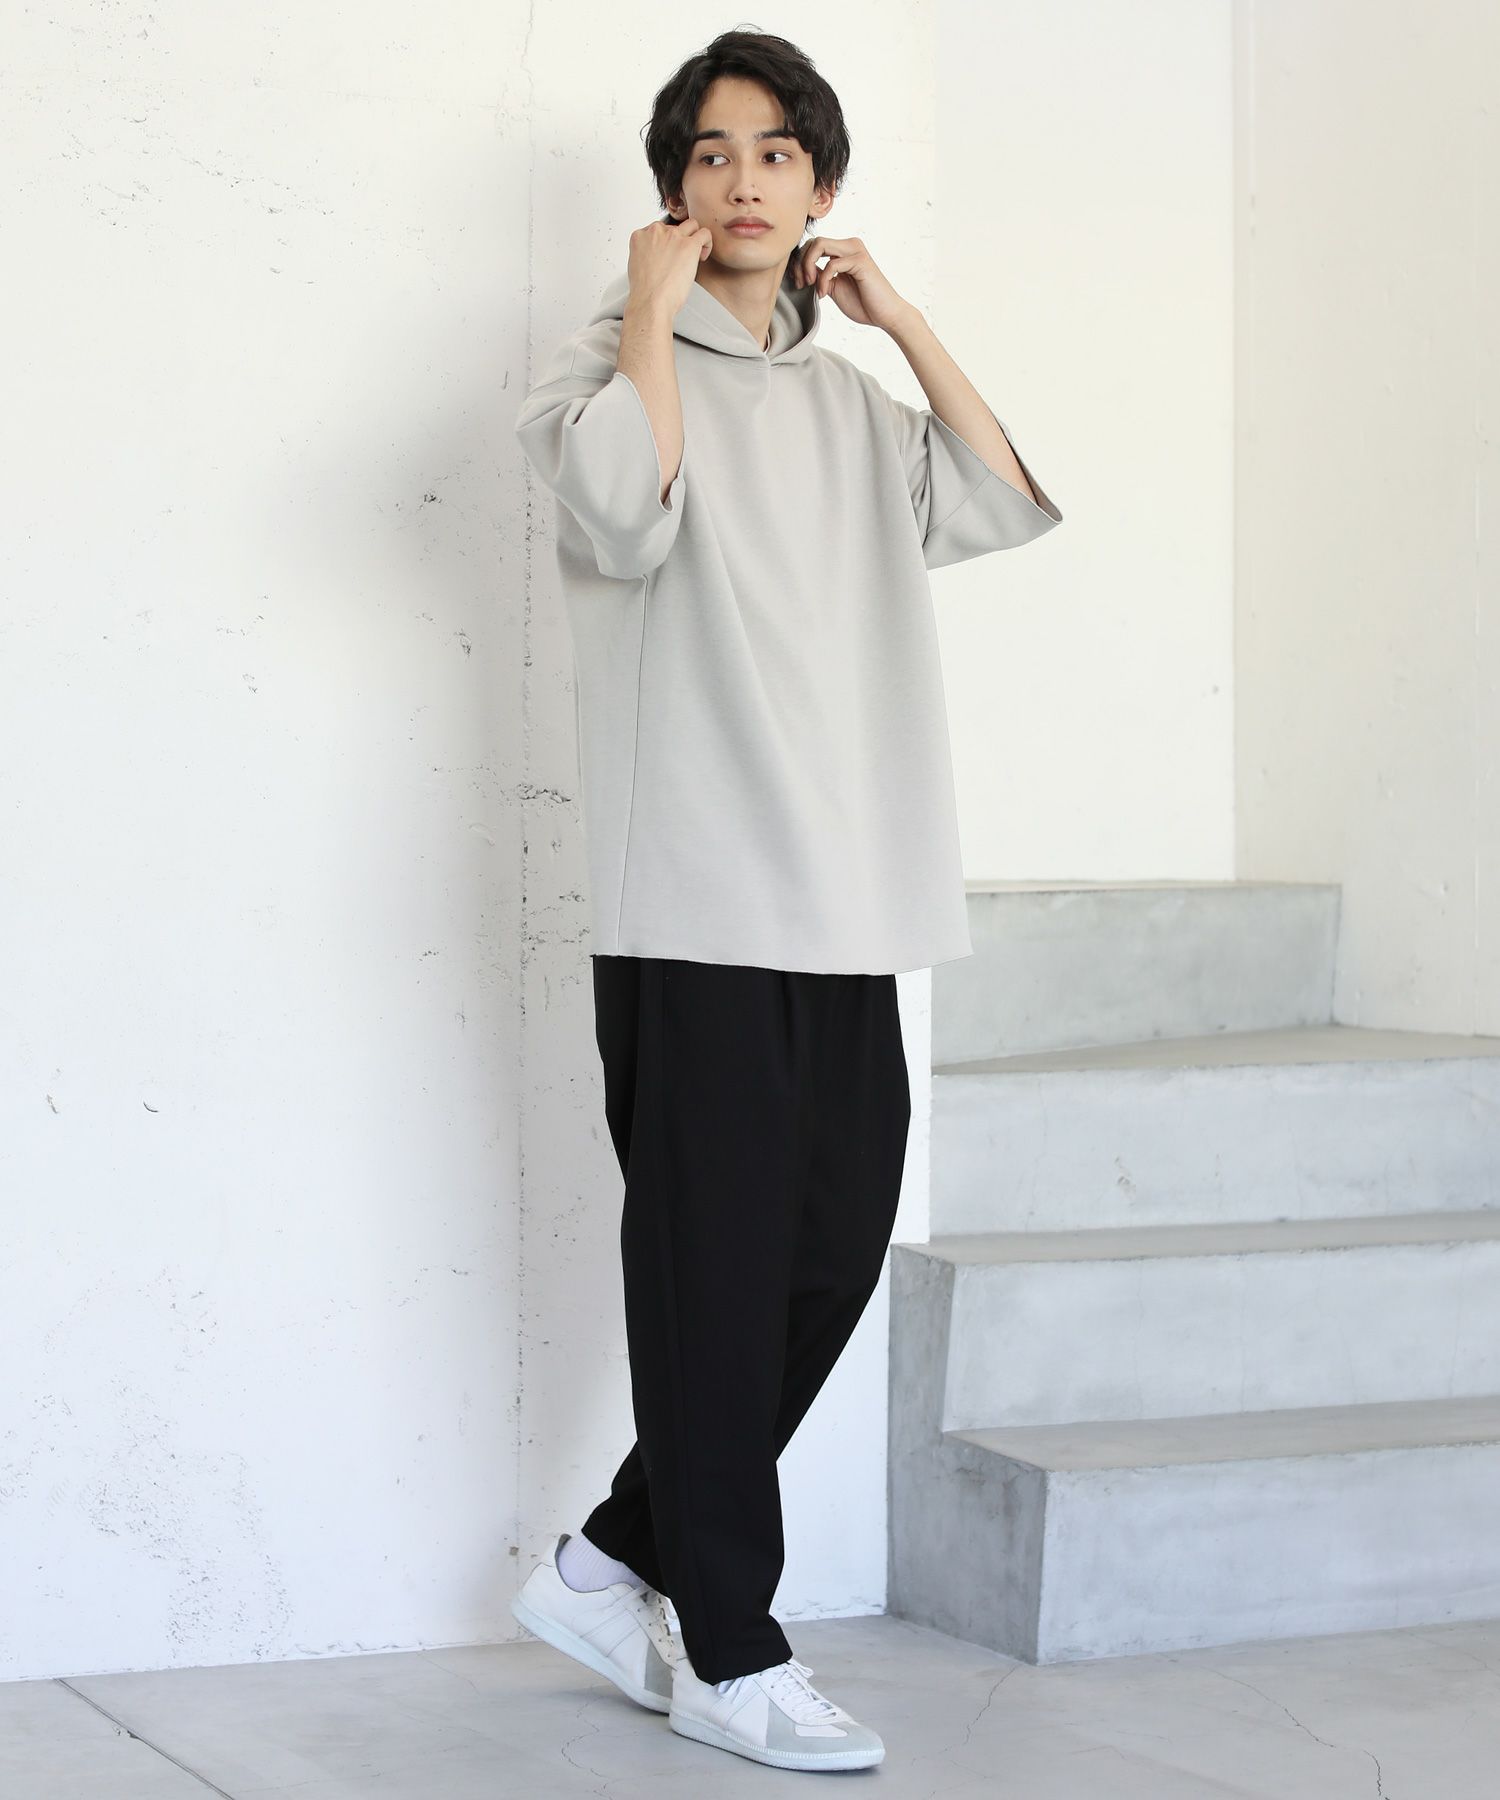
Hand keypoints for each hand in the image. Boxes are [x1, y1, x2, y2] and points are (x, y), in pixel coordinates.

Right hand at [626, 215, 713, 319]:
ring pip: (691, 225)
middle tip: (681, 260)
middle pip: (674, 227)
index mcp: (640, 236)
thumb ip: (647, 255)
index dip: (666, 243)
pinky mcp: (689, 245)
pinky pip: (705, 233)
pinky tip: (702, 257)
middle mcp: (656, 232)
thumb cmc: (645, 293)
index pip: (658, 230)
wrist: (650, 303)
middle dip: (679, 241)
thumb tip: (659, 257)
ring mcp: (673, 236)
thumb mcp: (636, 267)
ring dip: (695, 238)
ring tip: (695, 256)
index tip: (669, 257)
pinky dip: (707, 243)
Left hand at [791, 236, 915, 332]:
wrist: (886, 315)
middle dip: (801, 262)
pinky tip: (824, 294)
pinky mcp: (860, 261)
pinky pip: (831, 264)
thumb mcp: (834, 287)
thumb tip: (802, 269)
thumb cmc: (863, 303)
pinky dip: (823, 280)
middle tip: (800, 284)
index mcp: (844, 250)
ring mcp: (856, 250)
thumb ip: (821, 276)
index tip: (798, 282)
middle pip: (814, 240)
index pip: (814, 244)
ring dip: (808, 265)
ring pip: (820, 244)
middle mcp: (850, 245)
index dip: (800, 262)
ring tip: (810, 285)